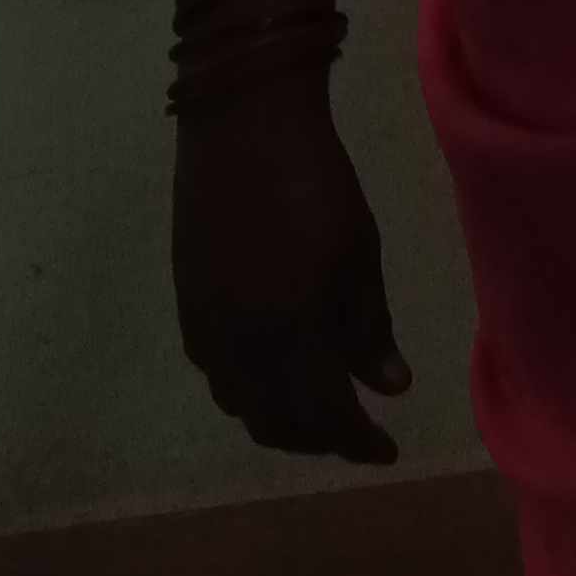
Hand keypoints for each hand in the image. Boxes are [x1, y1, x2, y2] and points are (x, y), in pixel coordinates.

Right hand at [172, 87, 411, 465]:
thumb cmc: (316, 181)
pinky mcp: (186, 302)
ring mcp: (205, 324)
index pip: (324, 414)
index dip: (356, 441)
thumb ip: (369, 327)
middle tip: (354, 433)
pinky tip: (274, 370)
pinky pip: (215, 371)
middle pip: (274, 421)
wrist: (240, 125)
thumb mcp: (358, 252)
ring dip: (279, 417)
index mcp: (289, 330)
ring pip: (239, 402)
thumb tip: (389, 388)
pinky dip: (248, 388)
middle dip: (318, 439)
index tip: (387, 450)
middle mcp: (238, 342)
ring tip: (317, 407)